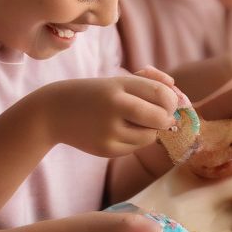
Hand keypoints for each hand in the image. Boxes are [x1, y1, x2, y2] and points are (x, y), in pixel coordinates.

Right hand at [36, 71, 177, 157]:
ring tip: (134, 122)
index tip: (168, 102)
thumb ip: (150, 82)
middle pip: (161, 118)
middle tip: (159, 116)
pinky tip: (120, 132)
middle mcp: (114, 107)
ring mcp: (109, 131)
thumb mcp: (117, 81)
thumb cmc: (93, 94)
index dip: (172, 100)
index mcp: (118, 85)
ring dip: (150, 130)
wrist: (52, 112)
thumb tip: (178, 93)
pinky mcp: (106, 150)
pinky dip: (135, 141)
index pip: (162, 93)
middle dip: (166, 118)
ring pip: (150, 136)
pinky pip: (135, 147)